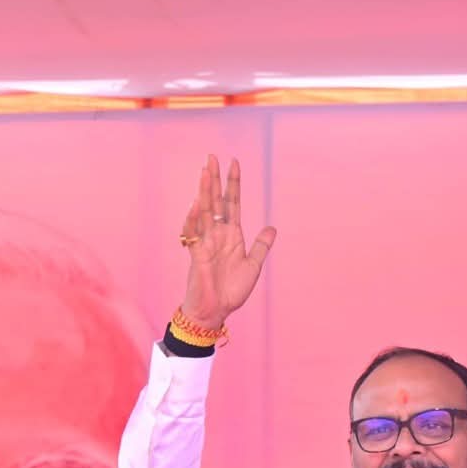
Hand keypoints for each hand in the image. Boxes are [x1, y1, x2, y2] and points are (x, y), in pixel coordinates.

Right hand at [178, 154, 277, 330]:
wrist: (215, 311)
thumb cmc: (232, 291)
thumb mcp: (253, 266)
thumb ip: (261, 246)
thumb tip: (273, 227)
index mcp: (232, 234)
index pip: (232, 202)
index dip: (233, 183)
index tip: (234, 162)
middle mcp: (217, 234)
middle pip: (215, 201)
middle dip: (214, 179)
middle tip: (212, 156)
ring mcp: (206, 242)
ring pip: (204, 211)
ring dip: (204, 191)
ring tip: (204, 171)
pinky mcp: (197, 255)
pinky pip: (194, 234)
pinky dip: (194, 219)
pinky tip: (196, 203)